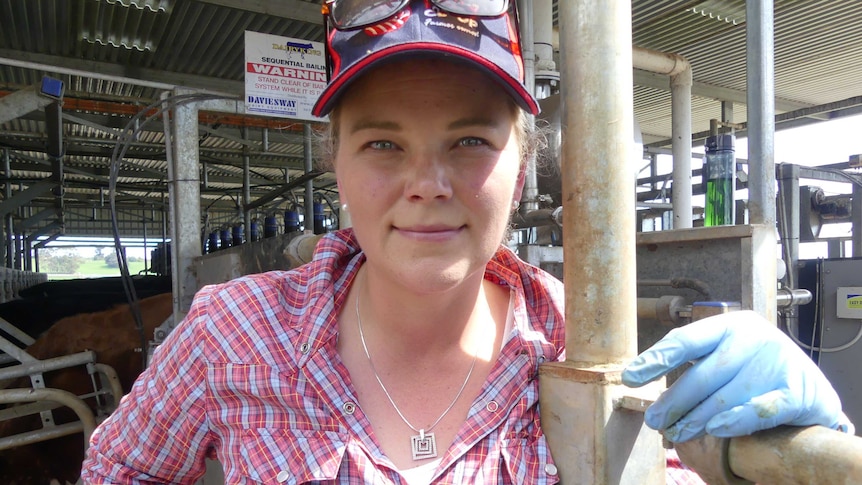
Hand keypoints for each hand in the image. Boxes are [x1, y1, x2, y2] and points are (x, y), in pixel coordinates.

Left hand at [621, 311, 849, 442]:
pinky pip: (760, 409)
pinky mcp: (798, 390)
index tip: (630, 377)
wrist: (811, 388)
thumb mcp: (727, 358)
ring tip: (678, 432)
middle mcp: (755, 337)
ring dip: (698, 418)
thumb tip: (650, 395)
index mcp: (730, 325)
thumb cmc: (756, 372)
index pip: (685, 339)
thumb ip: (696, 368)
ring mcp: (778, 361)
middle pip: (703, 373)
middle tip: (655, 420)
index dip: (655, 359)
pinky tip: (716, 430)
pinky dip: (737, 421)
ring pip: (726, 396)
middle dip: (675, 400)